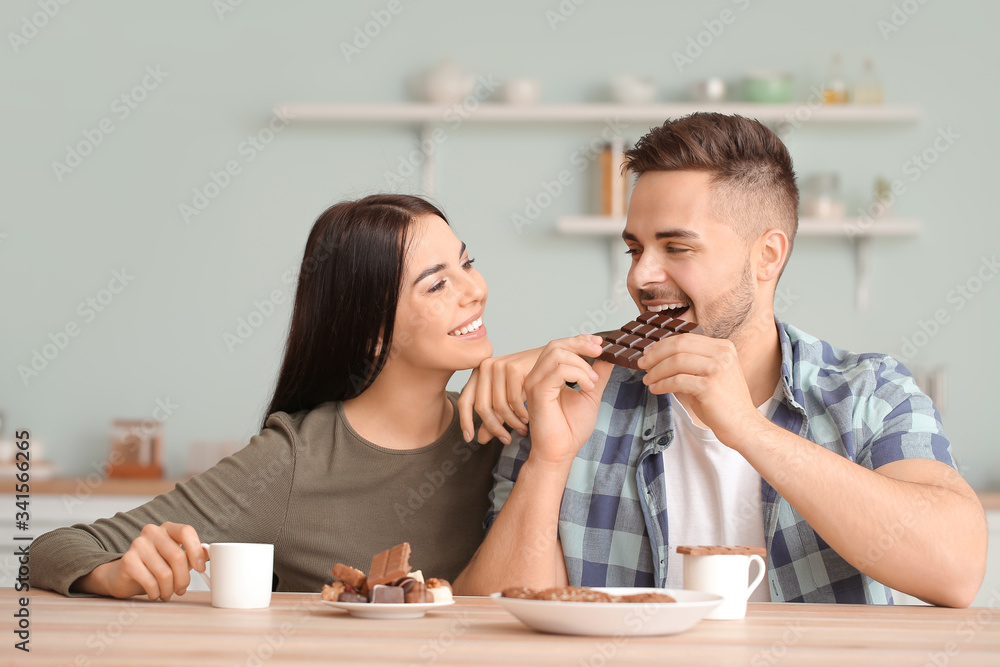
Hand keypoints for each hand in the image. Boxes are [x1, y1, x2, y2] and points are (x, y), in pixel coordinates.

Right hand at [86, 522, 206, 600]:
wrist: (123, 576)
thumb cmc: (155, 566)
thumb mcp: (176, 558)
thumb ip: (193, 555)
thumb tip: (210, 554)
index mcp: (168, 528)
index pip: (186, 532)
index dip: (196, 551)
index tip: (201, 568)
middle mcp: (153, 532)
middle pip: (178, 556)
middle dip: (183, 579)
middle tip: (181, 590)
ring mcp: (138, 544)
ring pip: (165, 572)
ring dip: (169, 589)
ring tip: (167, 593)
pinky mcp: (127, 560)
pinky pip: (150, 581)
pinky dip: (156, 592)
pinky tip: (155, 593)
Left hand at [458, 348, 541, 444]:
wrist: (551, 361)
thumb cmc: (527, 380)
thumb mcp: (507, 400)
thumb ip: (493, 417)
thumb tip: (479, 439)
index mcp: (478, 373)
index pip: (465, 401)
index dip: (465, 422)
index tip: (469, 439)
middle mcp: (485, 367)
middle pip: (481, 407)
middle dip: (493, 428)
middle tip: (506, 440)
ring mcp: (499, 365)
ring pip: (499, 406)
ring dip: (511, 423)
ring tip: (522, 430)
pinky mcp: (513, 368)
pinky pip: (513, 401)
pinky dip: (521, 414)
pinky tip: (528, 419)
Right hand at [523, 336, 611, 465]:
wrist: (561, 451)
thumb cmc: (570, 429)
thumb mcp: (590, 394)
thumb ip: (598, 374)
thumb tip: (609, 357)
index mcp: (548, 375)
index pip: (559, 346)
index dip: (579, 340)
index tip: (599, 344)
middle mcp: (538, 376)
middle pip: (556, 344)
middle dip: (580, 344)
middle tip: (599, 352)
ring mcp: (535, 382)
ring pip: (557, 354)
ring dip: (581, 363)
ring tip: (592, 381)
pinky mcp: (538, 392)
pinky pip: (558, 370)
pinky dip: (578, 374)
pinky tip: (587, 387)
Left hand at [637, 333, 760, 445]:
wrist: (742, 424)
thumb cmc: (723, 403)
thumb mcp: (709, 375)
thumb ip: (690, 364)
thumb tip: (657, 358)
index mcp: (723, 347)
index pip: (686, 338)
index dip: (662, 345)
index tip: (648, 353)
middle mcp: (722, 353)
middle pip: (679, 345)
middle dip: (656, 355)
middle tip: (642, 364)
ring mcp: (718, 368)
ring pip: (676, 361)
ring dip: (657, 371)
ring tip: (647, 380)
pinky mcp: (710, 385)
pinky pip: (677, 381)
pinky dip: (662, 385)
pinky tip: (656, 390)